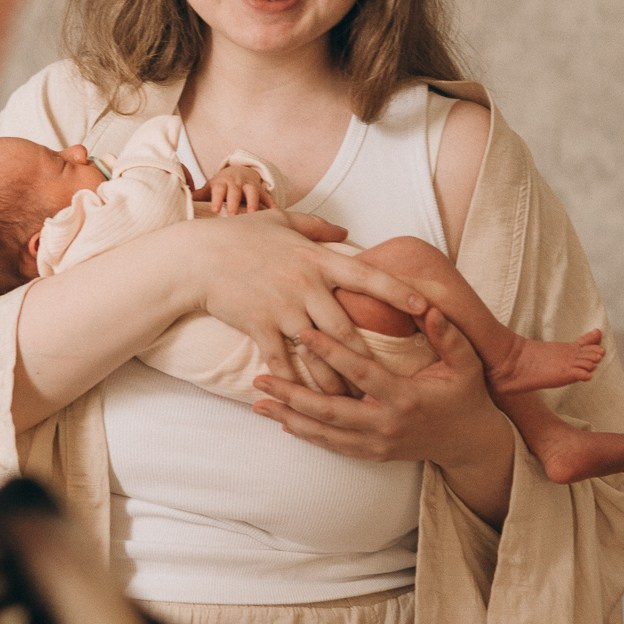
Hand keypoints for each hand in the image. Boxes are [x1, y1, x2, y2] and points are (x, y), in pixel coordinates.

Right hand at [189, 209, 428, 393]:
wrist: (197, 256)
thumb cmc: (239, 234)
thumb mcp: (282, 219)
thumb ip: (318, 227)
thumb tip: (345, 231)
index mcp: (318, 260)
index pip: (369, 277)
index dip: (400, 293)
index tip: (426, 308)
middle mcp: (306, 287)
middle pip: (347, 330)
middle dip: (368, 360)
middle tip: (390, 382)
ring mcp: (283, 308)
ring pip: (319, 353)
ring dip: (336, 381)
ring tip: (351, 403)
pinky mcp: (260, 326)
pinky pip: (282, 360)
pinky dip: (294, 382)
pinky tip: (303, 401)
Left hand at [193, 162, 275, 214]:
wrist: (239, 171)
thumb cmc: (221, 185)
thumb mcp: (210, 187)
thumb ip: (199, 195)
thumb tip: (182, 202)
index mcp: (222, 183)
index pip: (219, 190)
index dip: (217, 199)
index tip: (215, 210)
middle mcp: (236, 183)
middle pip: (235, 191)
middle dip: (235, 202)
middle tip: (234, 215)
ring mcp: (249, 186)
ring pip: (252, 192)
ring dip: (254, 202)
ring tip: (254, 214)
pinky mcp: (261, 191)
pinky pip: (267, 197)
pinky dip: (272, 204)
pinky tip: (276, 213)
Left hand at [252, 303, 511, 483]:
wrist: (471, 443)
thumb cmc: (466, 395)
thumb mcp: (465, 363)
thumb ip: (447, 335)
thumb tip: (428, 305)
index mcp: (405, 397)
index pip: (360, 372)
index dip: (331, 353)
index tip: (303, 333)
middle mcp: (386, 424)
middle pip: (330, 410)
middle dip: (292, 395)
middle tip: (260, 379)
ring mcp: (377, 444)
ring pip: (325, 433)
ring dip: (289, 417)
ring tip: (258, 403)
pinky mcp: (373, 454)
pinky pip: (333, 446)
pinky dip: (307, 435)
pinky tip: (283, 422)